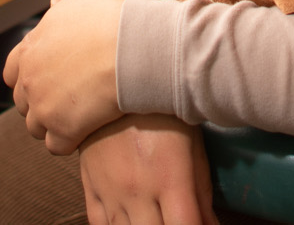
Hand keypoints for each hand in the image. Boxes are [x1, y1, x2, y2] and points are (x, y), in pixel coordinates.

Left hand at [4, 0, 125, 151]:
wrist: (135, 48)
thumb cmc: (113, 18)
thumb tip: (54, 4)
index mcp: (30, 49)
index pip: (12, 72)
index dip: (29, 76)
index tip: (49, 78)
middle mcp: (30, 80)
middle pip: (23, 102)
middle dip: (40, 101)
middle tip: (65, 98)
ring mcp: (44, 107)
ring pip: (35, 127)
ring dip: (51, 123)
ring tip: (75, 117)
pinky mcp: (64, 130)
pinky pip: (56, 145)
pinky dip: (68, 141)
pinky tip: (84, 131)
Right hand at [79, 114, 219, 224]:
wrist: (117, 82)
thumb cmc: (163, 113)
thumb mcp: (193, 148)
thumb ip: (202, 194)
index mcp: (170, 179)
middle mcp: (138, 190)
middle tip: (176, 219)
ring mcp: (111, 191)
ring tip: (155, 218)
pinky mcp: (91, 187)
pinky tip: (130, 222)